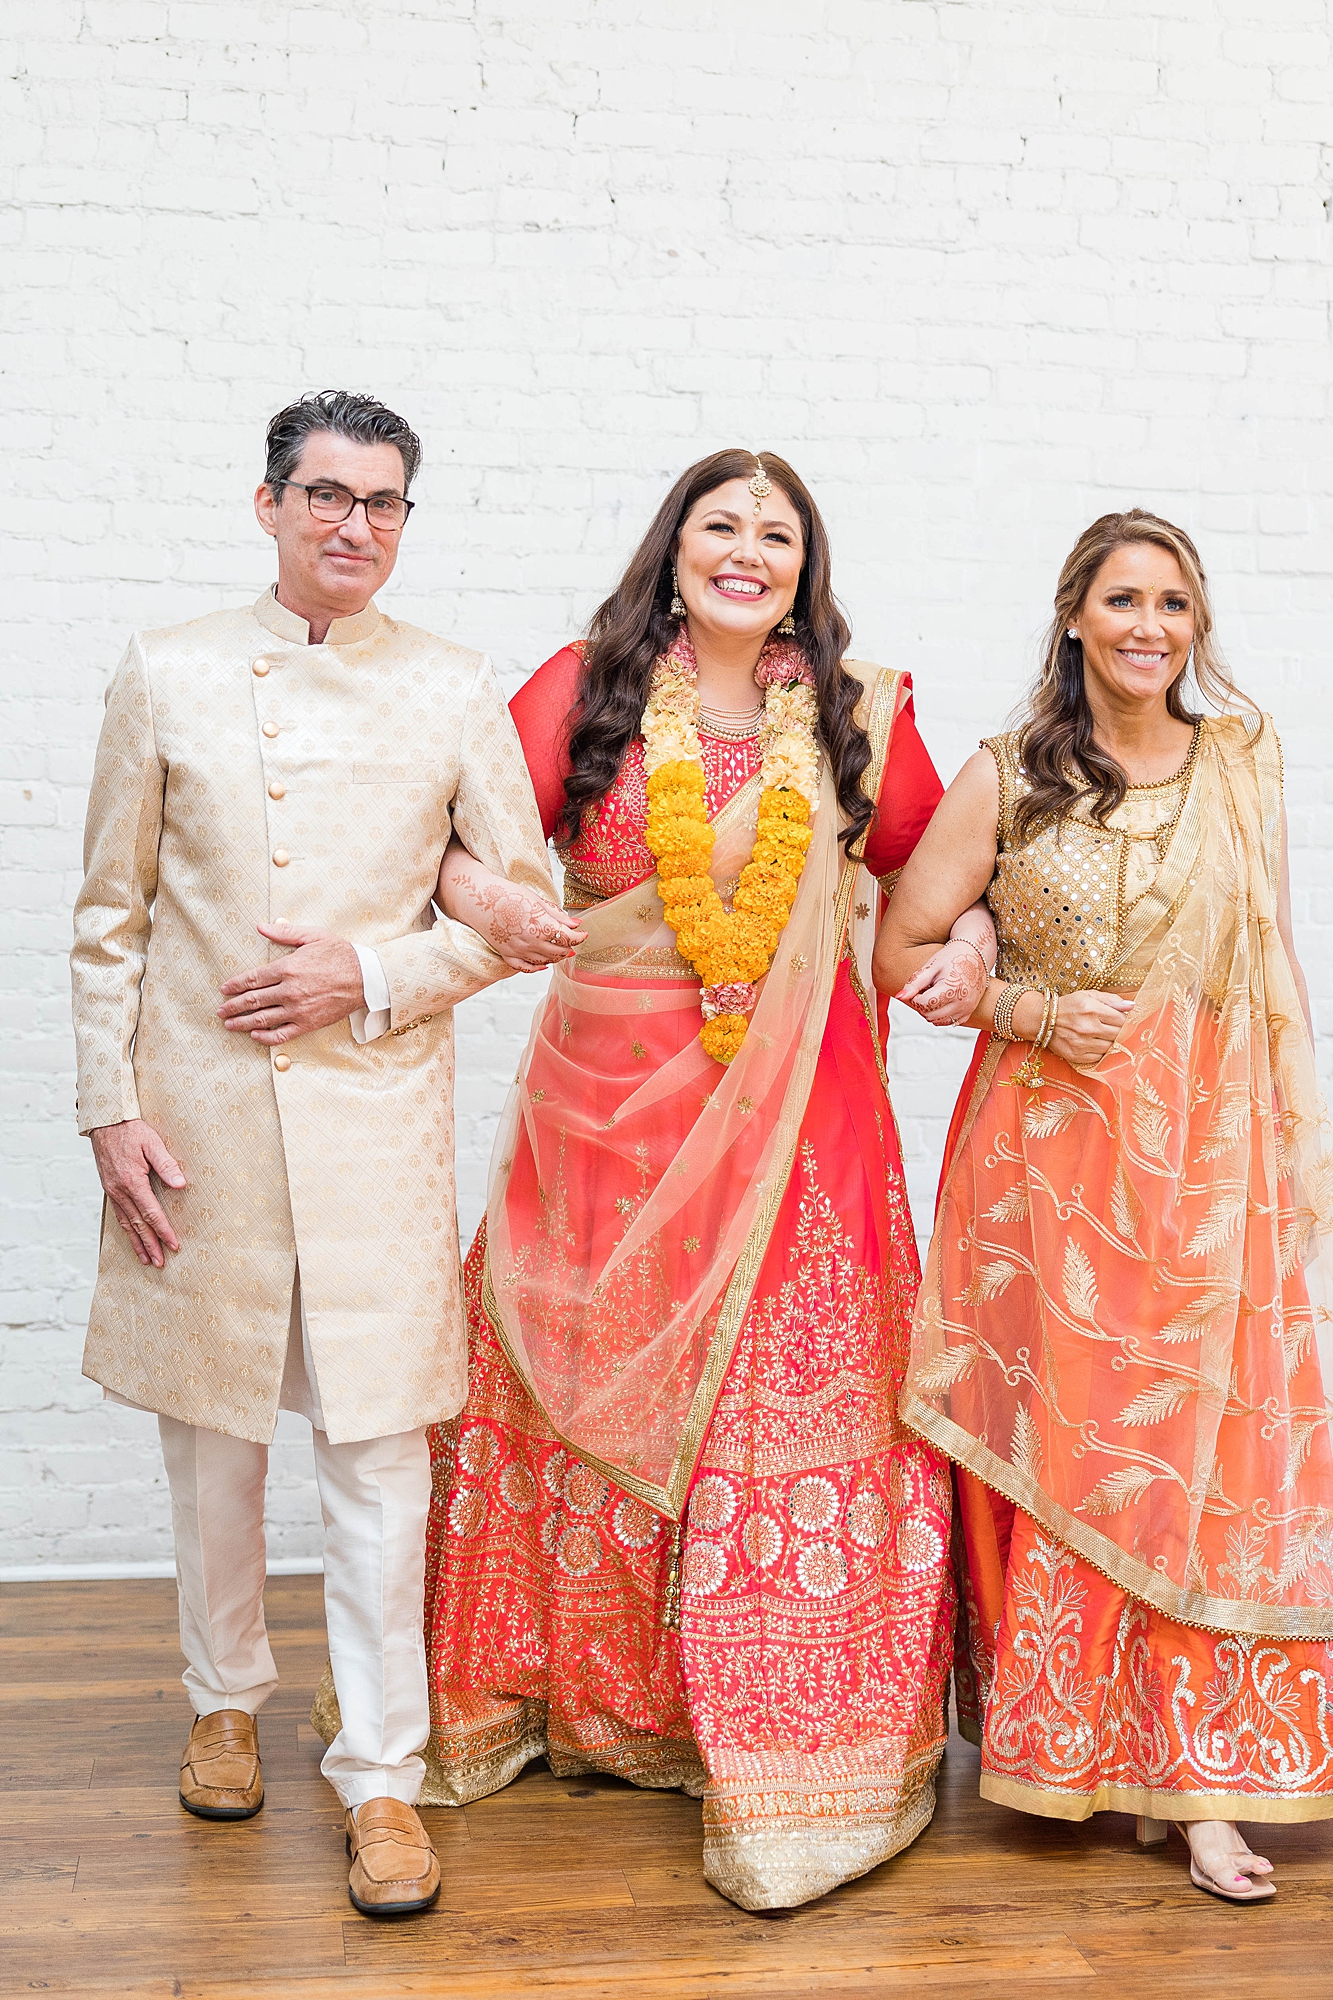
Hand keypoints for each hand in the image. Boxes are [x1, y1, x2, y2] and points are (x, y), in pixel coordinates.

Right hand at [90, 1119, 185, 1268]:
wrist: (105, 1121)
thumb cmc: (131, 1130)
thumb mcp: (152, 1142)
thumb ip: (166, 1164)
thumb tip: (181, 1184)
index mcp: (132, 1181)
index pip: (151, 1213)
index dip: (163, 1230)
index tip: (173, 1245)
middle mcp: (119, 1190)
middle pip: (138, 1224)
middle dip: (150, 1244)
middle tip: (160, 1262)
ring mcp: (112, 1191)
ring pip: (126, 1223)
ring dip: (137, 1242)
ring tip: (146, 1259)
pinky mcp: (109, 1188)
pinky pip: (119, 1214)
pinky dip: (126, 1229)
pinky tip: (132, 1237)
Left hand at [218, 923, 364, 1041]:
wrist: (366, 978)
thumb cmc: (341, 954)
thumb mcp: (313, 936)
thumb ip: (285, 933)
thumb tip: (261, 927)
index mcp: (288, 968)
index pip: (252, 979)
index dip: (235, 985)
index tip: (224, 989)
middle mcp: (289, 990)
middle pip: (252, 1000)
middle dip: (232, 1006)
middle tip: (220, 1010)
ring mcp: (298, 1009)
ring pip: (262, 1019)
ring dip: (242, 1023)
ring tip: (229, 1025)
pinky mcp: (308, 1023)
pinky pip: (282, 1034)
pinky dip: (265, 1037)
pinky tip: (255, 1035)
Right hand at [449, 866, 586, 971]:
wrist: (477, 898)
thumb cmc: (506, 894)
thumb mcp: (536, 900)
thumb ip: (556, 914)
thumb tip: (575, 924)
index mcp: (540, 925)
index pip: (567, 938)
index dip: (579, 937)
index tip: (583, 933)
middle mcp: (530, 941)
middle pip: (558, 952)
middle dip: (569, 947)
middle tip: (573, 940)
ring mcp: (517, 950)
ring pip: (544, 961)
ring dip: (556, 957)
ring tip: (561, 949)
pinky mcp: (506, 953)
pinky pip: (524, 967)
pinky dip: (536, 967)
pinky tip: (543, 963)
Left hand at [896, 939, 989, 1024]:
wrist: (976, 954)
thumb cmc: (952, 957)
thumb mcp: (931, 966)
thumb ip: (915, 983)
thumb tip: (899, 996)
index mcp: (952, 988)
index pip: (924, 1004)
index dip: (915, 998)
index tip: (918, 988)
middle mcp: (962, 1002)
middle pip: (929, 1015)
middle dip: (922, 1005)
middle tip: (925, 990)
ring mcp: (967, 1009)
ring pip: (937, 1021)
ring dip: (930, 1012)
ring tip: (933, 994)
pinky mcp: (968, 1013)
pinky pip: (948, 1022)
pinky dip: (940, 1015)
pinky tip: (941, 1001)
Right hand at [1047, 989, 1133, 1066]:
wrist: (1043, 1019)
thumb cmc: (1069, 1006)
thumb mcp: (1089, 995)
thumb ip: (1111, 1000)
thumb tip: (1132, 1006)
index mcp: (1092, 1009)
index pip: (1122, 1019)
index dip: (1124, 1019)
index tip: (1120, 1019)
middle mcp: (1087, 1027)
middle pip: (1118, 1035)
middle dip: (1119, 1031)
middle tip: (1112, 1027)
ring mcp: (1082, 1043)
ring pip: (1110, 1047)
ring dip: (1109, 1042)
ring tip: (1102, 1035)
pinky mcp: (1076, 1055)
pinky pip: (1099, 1057)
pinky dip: (1099, 1052)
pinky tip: (1094, 1043)